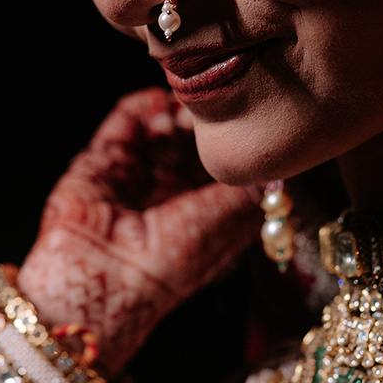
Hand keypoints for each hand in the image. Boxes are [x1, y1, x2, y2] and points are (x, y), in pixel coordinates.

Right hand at [16, 88, 260, 376]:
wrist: (105, 276)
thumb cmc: (170, 263)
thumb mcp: (229, 222)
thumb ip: (254, 188)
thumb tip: (280, 167)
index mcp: (199, 215)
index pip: (221, 168)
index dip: (233, 145)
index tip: (249, 124)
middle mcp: (167, 194)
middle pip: (191, 141)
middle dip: (205, 123)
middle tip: (220, 107)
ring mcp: (134, 175)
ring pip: (161, 127)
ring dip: (178, 110)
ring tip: (190, 108)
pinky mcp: (102, 160)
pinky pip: (125, 121)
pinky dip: (144, 106)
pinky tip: (162, 106)